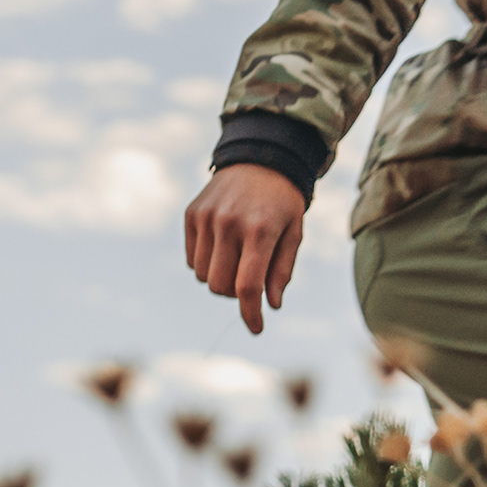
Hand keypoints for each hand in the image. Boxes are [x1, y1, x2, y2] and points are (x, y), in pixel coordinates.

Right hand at [184, 165, 309, 334]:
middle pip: (220, 286)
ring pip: (203, 276)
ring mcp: (207, 217)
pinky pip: (192, 259)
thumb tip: (271, 304)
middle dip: (235, 294)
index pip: (247, 286)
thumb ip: (282, 270)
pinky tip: (222, 245)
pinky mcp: (192, 214)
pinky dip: (205, 263)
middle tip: (249, 281)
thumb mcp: (294, 233)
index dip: (250, 314)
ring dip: (219, 278)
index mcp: (260, 230)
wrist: (260, 157)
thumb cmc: (282, 202)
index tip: (256, 328)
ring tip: (236, 259)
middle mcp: (229, 223)